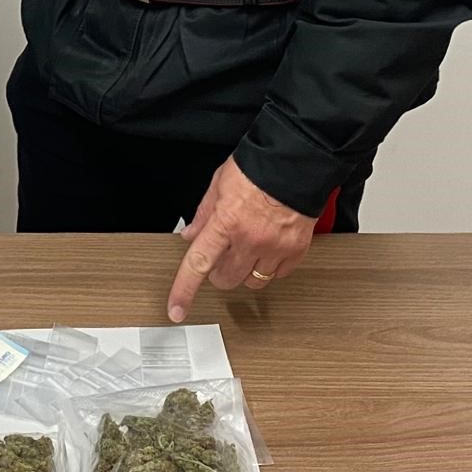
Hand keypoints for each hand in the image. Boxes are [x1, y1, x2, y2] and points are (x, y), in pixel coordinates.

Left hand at [166, 158, 318, 321]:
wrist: (295, 162)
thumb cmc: (257, 168)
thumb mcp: (219, 184)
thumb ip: (203, 214)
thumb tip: (191, 235)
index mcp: (225, 221)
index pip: (198, 263)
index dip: (184, 290)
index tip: (176, 309)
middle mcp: (250, 239)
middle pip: (226, 279)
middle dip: (219, 271)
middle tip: (222, 253)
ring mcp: (275, 248)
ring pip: (252, 282)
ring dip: (245, 271)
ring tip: (247, 248)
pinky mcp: (295, 252)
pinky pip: (277, 275)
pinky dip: (269, 267)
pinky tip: (268, 247)